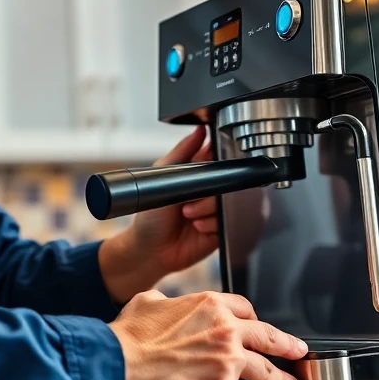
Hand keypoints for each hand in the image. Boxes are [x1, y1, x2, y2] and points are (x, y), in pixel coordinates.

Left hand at [98, 127, 218, 303]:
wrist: (150, 250)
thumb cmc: (150, 215)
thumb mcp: (162, 176)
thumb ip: (182, 151)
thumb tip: (199, 129)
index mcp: (198, 175)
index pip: (219, 159)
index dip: (221, 161)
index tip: (212, 167)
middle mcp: (210, 192)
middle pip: (227, 182)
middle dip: (208, 192)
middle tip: (189, 199)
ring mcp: (216, 212)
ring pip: (228, 203)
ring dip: (206, 210)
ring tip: (188, 216)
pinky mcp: (220, 231)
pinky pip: (227, 223)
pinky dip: (210, 226)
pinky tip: (196, 228)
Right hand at [108, 290, 306, 379]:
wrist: (117, 367)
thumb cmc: (126, 339)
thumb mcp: (146, 303)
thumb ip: (165, 301)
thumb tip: (164, 304)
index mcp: (209, 305)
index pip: (245, 309)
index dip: (255, 321)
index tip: (260, 330)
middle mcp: (225, 329)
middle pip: (268, 338)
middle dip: (287, 346)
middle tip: (298, 352)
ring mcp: (227, 361)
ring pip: (266, 373)